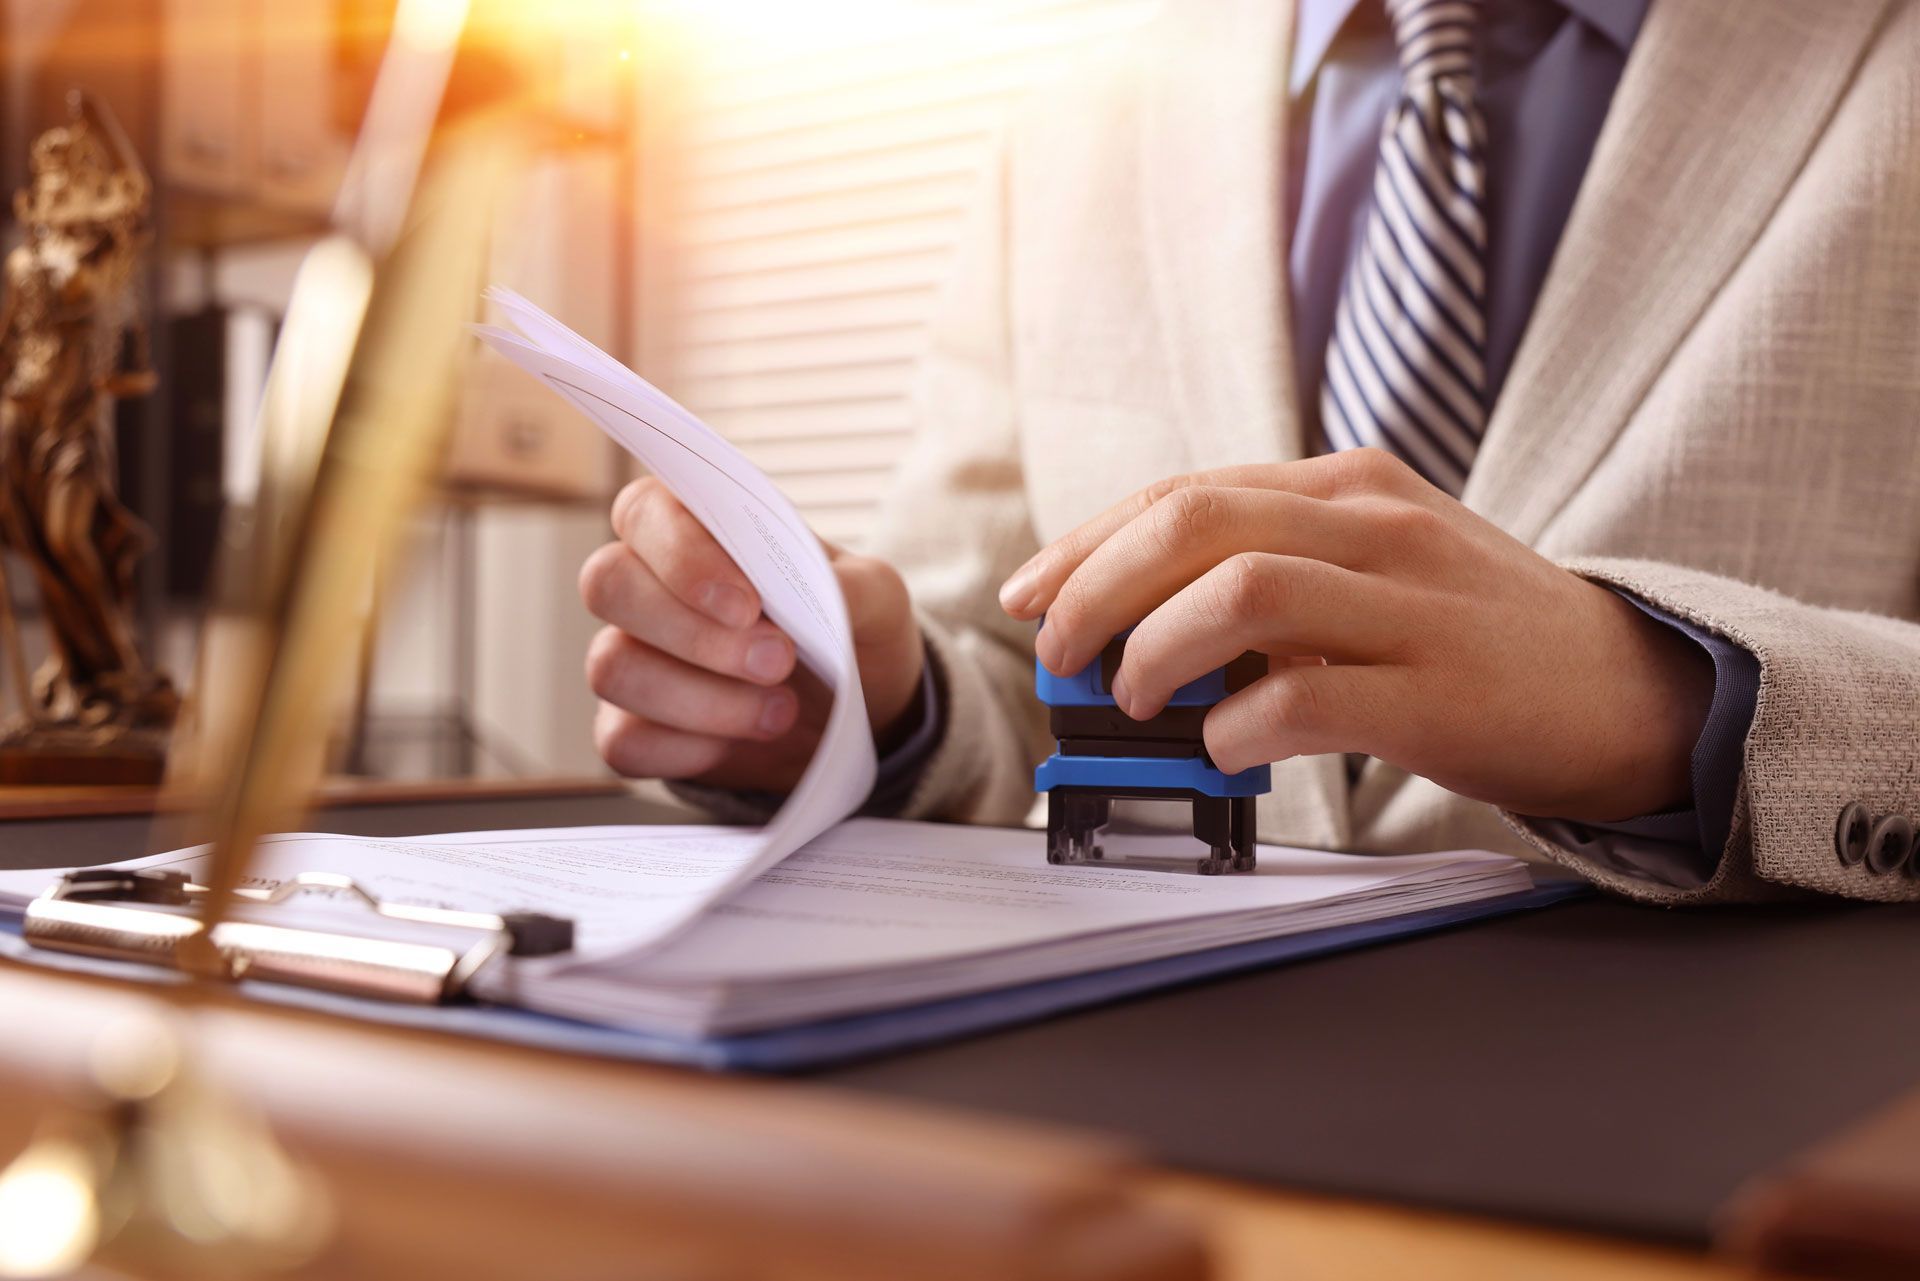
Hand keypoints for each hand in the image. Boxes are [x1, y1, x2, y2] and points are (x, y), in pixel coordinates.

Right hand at [580, 477, 923, 791]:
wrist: (860, 716)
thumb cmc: (852, 632)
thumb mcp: (876, 600)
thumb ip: (851, 586)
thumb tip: (821, 589)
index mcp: (697, 529)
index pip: (643, 511)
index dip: (681, 556)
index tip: (748, 605)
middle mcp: (649, 585)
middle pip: (608, 584)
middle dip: (695, 634)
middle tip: (779, 661)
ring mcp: (633, 656)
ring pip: (611, 667)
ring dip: (701, 699)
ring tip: (779, 711)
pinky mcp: (634, 727)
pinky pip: (621, 740)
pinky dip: (683, 749)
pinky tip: (736, 743)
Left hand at [997, 449, 1713, 822]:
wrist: (1633, 691)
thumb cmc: (1477, 635)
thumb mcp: (1377, 569)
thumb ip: (1273, 575)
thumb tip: (1137, 626)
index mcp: (1350, 486)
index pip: (1186, 493)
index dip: (1089, 543)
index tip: (1033, 594)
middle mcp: (1378, 526)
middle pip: (1196, 523)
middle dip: (1098, 586)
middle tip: (1058, 653)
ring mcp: (1414, 605)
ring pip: (1243, 590)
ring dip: (1155, 647)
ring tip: (1129, 701)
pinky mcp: (1440, 693)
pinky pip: (1310, 696)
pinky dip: (1239, 725)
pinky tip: (1220, 749)